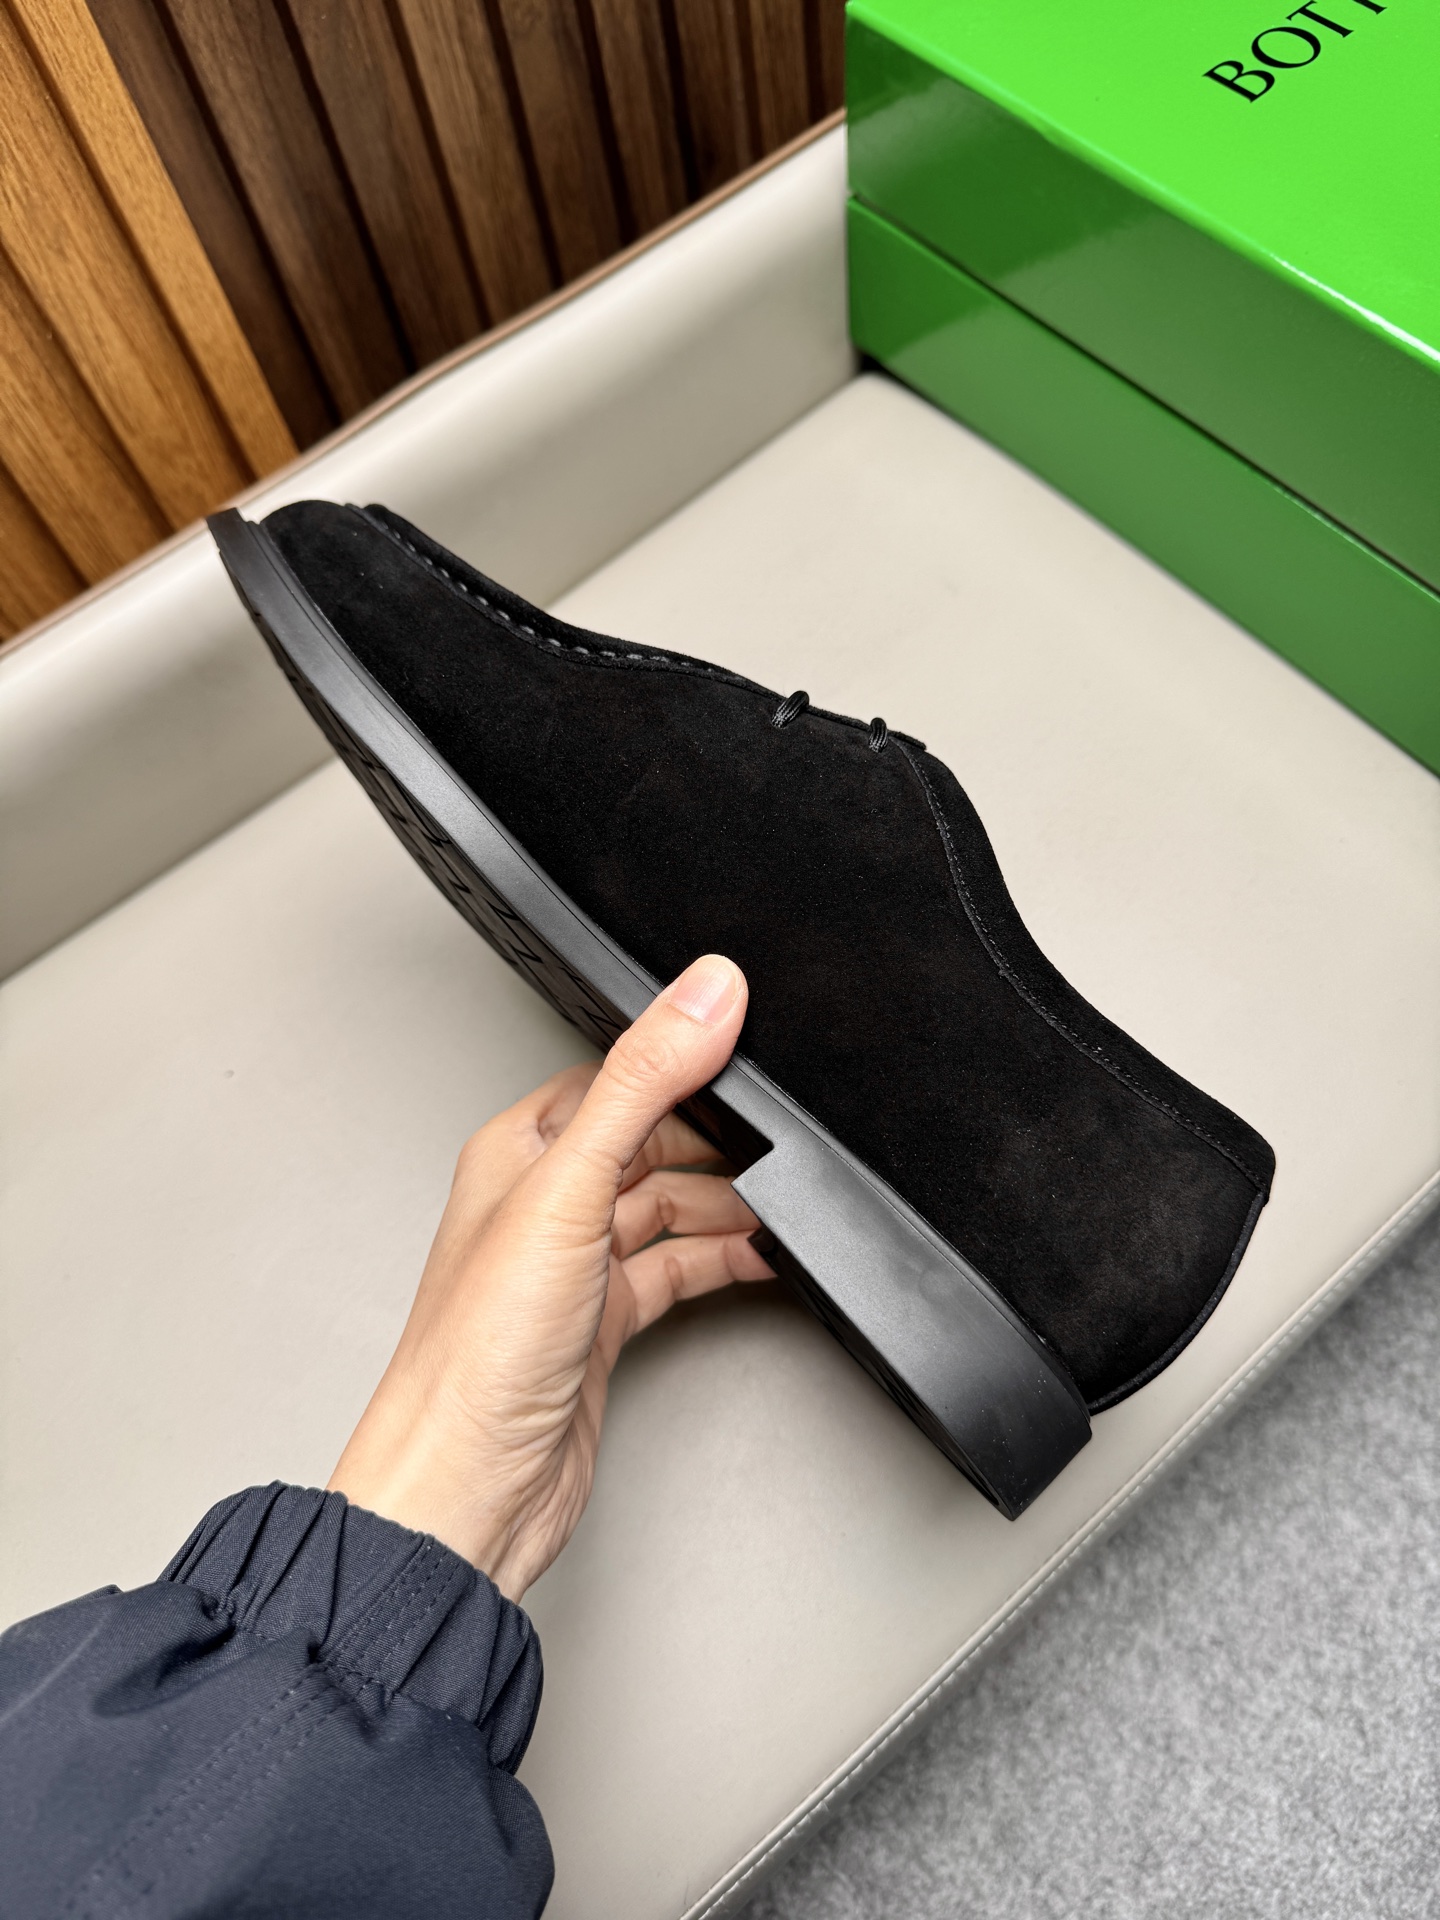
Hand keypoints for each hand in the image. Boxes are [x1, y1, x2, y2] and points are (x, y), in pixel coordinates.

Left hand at [328, 954, 771, 1598]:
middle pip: (653, 1142)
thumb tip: (706, 992)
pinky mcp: (602, 1324)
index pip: (616, 1077)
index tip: (751, 1052)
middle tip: (785, 1148)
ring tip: (786, 1209)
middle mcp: (543, 1203)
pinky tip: (761, 1260)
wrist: (467, 1491)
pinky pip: (677, 1269)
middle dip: (721, 1144)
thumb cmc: (475, 1355)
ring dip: (730, 1207)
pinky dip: (722, 1261)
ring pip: (670, 1208)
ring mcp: (574, 1268)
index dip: (683, 1064)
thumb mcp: (570, 1190)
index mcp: (517, 1150)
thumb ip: (643, 1084)